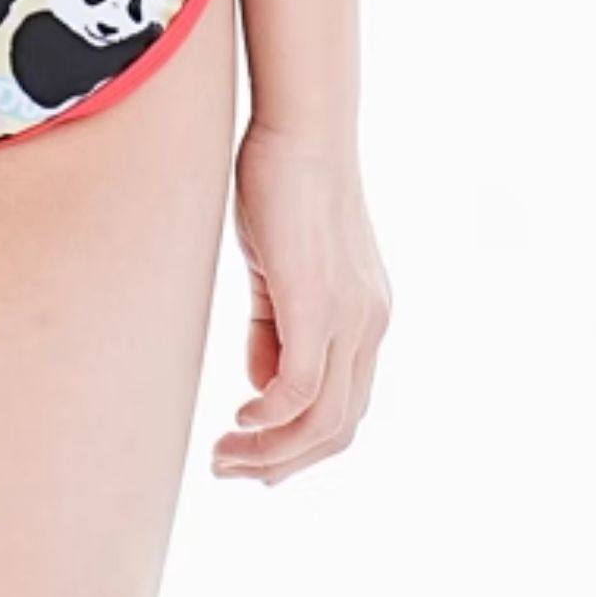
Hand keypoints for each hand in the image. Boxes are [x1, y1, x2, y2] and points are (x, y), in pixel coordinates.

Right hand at [213, 120, 389, 484]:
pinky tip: (240, 418)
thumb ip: (277, 328)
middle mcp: (370, 325)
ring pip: (323, 421)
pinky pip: (301, 388)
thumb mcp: (281, 269)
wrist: (300, 127)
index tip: (254, 454)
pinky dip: (270, 417)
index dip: (301, 445)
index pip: (346, 407)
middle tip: (232, 469)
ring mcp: (351, 317)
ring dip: (271, 452)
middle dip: (284, 463)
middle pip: (339, 430)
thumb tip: (264, 387)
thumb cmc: (282, 183)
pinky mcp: (319, 304)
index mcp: (366, 317)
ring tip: (225, 457)